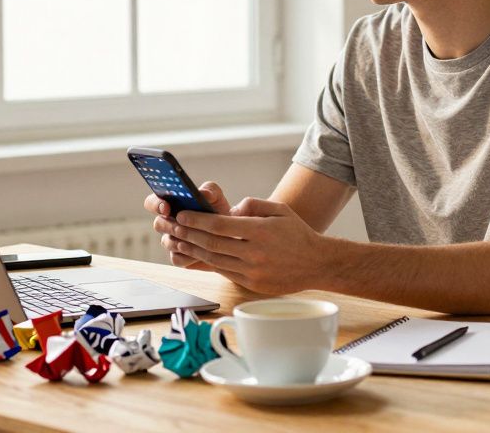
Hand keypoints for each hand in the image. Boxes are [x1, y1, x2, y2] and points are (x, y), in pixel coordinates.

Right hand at [145, 182, 232, 271]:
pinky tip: (204, 252)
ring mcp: (171, 241)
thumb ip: (210, 190)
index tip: (166, 207)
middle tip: (181, 225)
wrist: (230, 235)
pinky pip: (177, 258)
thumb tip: (203, 193)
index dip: (156, 204)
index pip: (152, 202)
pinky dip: (190, 256)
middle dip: (169, 225)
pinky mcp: (179, 258)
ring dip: (183, 240)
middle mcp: (168, 223)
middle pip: (158, 224)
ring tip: (200, 237)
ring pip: (167, 242)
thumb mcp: (217, 197)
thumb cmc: (219, 212)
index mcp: (171, 204)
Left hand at [165, 197, 330, 294]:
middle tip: (173, 227)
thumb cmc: (297, 233)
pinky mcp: (252, 284)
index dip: (197, 220)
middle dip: (188, 234)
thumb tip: (229, 210)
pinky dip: (209, 262)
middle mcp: (255, 253)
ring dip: (193, 250)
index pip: (220, 225)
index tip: (182, 215)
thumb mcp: (279, 209)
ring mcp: (252, 271)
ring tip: (178, 241)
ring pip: (214, 260)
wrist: (317, 263)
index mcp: (260, 231)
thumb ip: (252, 204)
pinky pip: (224, 271)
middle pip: (212, 243)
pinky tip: (199, 254)